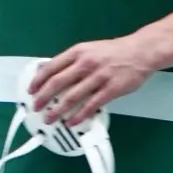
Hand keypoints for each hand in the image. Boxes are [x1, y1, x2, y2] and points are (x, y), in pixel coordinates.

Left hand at [29, 36, 154, 127]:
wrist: (141, 51)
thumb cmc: (113, 52)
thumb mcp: (88, 49)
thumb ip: (71, 61)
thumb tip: (50, 73)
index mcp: (77, 52)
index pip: (51, 67)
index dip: (38, 80)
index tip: (30, 91)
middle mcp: (86, 63)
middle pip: (58, 83)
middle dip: (43, 97)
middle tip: (36, 108)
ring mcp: (99, 76)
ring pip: (72, 96)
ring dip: (58, 110)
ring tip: (50, 119)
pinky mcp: (111, 89)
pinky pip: (91, 105)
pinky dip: (79, 115)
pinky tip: (72, 122)